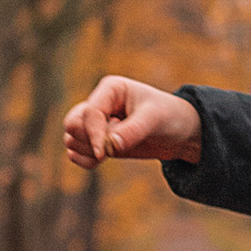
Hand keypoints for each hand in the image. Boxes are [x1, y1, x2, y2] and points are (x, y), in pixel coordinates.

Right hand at [63, 75, 202, 170]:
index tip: (105, 153)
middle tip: (117, 144)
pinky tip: (106, 158)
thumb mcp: (154, 120)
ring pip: (71, 140)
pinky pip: (75, 154)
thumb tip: (110, 146)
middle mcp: (98, 103)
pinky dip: (86, 161)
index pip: (89, 112)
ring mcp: (95, 123)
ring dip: (90, 151)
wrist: (179, 132)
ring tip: (117, 147)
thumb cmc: (169, 116)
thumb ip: (133, 131)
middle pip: (71, 125)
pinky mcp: (96, 141)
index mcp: (110, 89)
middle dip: (90, 141)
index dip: (94, 134)